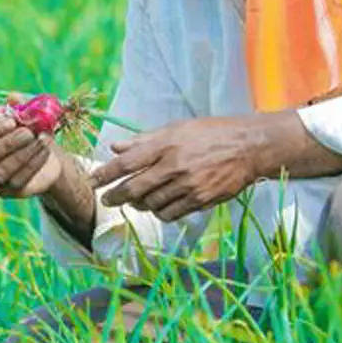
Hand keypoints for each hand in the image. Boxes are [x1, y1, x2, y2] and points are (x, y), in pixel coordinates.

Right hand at [0, 99, 61, 197]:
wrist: (44, 151)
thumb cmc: (26, 129)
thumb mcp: (24, 114)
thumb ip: (17, 105)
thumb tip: (12, 97)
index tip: (10, 120)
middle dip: (7, 143)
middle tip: (27, 132)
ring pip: (0, 171)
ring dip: (21, 155)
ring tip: (40, 140)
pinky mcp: (6, 192)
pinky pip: (18, 180)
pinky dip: (33, 164)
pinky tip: (45, 151)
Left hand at [89, 116, 267, 221]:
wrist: (248, 147)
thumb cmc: (211, 133)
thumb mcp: (177, 128)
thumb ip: (144, 140)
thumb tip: (116, 147)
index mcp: (166, 144)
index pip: (127, 162)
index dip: (106, 174)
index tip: (93, 181)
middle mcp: (174, 166)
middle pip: (134, 188)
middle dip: (115, 196)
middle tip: (107, 199)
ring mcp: (188, 185)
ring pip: (151, 204)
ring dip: (138, 204)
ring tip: (135, 200)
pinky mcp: (200, 200)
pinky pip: (170, 213)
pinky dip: (159, 212)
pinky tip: (158, 205)